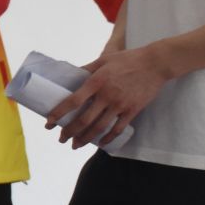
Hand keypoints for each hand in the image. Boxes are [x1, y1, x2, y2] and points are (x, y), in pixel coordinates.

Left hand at [47, 43, 172, 149]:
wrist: (155, 64)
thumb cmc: (127, 59)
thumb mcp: (103, 59)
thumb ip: (86, 69)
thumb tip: (70, 75)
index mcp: (96, 82)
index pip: (73, 101)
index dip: (59, 113)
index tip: (49, 123)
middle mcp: (106, 95)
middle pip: (84, 120)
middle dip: (70, 132)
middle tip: (61, 139)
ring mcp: (120, 105)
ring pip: (99, 127)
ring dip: (85, 139)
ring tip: (75, 145)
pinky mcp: (133, 110)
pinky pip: (118, 128)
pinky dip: (108, 138)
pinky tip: (100, 143)